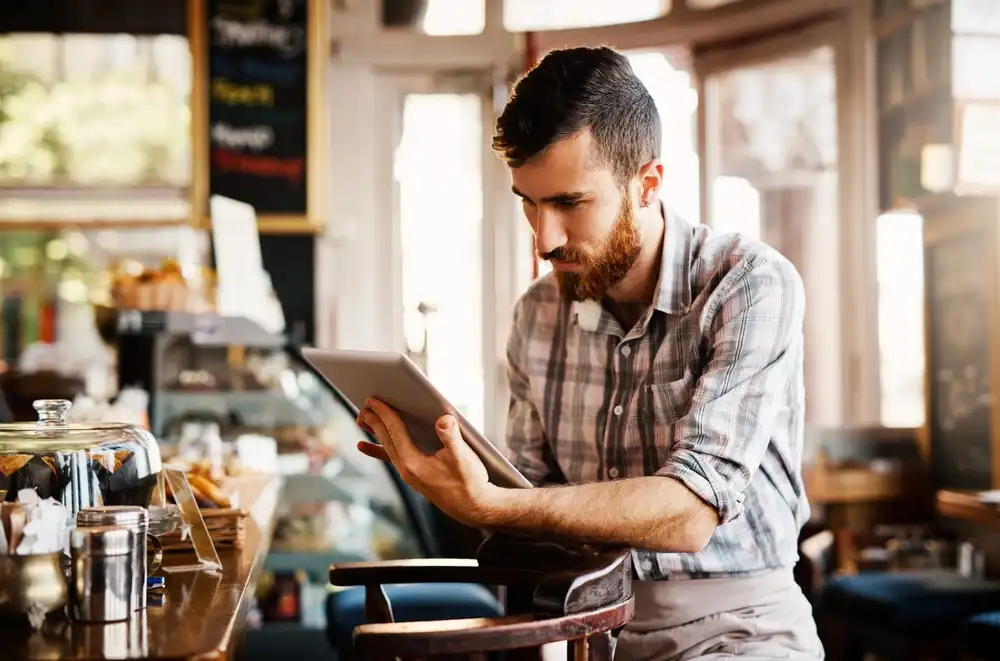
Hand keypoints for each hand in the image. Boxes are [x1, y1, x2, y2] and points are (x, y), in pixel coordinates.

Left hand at [356, 399, 502, 527]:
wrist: (473, 507)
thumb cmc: (469, 483)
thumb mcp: (463, 458)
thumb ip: (451, 437)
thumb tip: (443, 419)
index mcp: (414, 464)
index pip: (395, 433)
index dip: (385, 414)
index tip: (375, 401)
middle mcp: (406, 470)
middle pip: (386, 439)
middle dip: (375, 420)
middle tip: (366, 404)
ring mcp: (409, 474)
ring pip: (386, 448)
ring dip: (375, 432)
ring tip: (361, 420)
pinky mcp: (414, 475)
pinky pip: (390, 458)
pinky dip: (376, 449)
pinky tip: (365, 446)